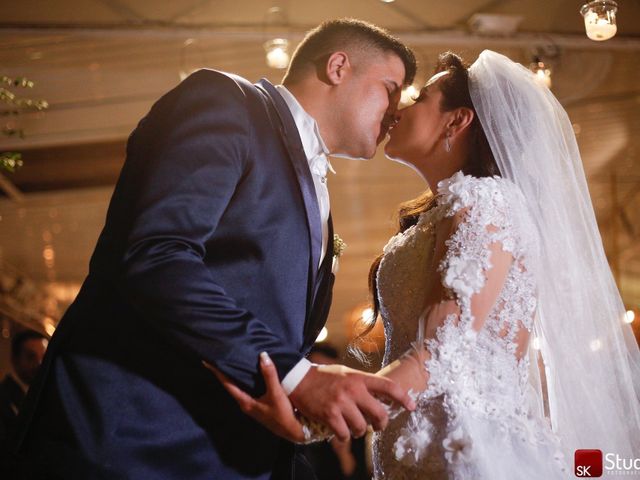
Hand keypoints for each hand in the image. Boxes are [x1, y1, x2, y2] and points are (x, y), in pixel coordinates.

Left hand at [204, 352, 305, 442]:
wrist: (293, 431)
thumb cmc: (282, 414)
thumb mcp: (276, 393)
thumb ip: (269, 375)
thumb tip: (263, 355)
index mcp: (245, 402)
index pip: (227, 384)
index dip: (218, 373)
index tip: (207, 362)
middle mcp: (245, 403)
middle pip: (231, 385)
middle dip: (224, 373)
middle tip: (219, 358)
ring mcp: (252, 405)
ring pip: (240, 387)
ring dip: (235, 376)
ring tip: (231, 362)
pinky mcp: (259, 404)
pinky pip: (248, 388)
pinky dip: (246, 379)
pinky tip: (250, 373)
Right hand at [289, 364, 415, 441]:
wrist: (299, 379)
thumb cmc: (325, 377)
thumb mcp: (347, 374)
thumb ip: (363, 384)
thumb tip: (380, 398)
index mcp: (359, 378)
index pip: (388, 386)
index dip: (403, 398)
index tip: (411, 406)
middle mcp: (353, 390)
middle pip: (379, 413)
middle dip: (382, 424)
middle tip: (378, 426)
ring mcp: (341, 403)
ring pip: (362, 427)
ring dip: (359, 431)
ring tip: (353, 427)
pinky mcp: (329, 414)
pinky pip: (344, 434)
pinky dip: (343, 436)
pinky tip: (339, 430)